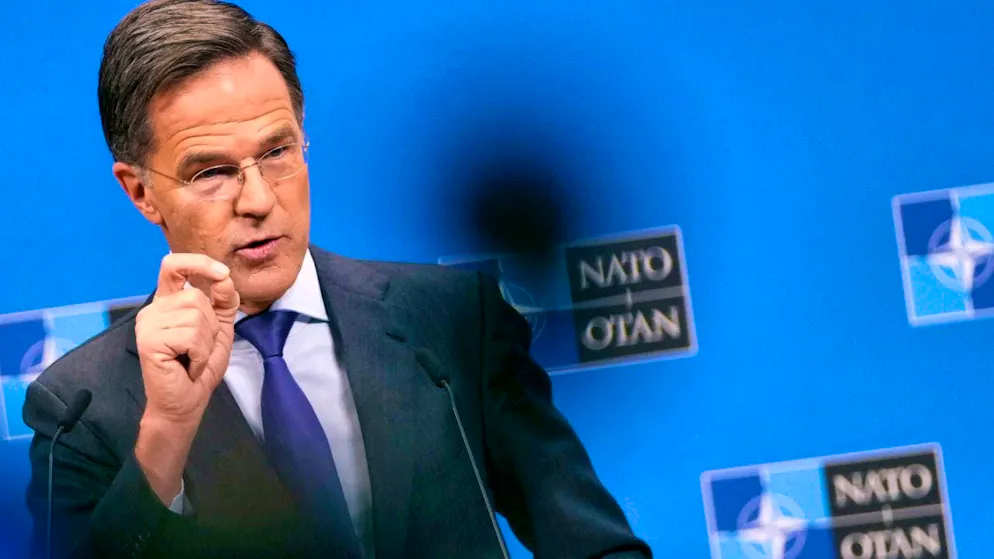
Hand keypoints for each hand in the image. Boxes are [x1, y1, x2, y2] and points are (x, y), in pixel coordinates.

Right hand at [135, 253, 239, 426]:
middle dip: (210, 327)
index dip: (199, 263)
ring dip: (205, 344)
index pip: (173, 266)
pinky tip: (187, 366)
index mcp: (168, 303)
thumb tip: (224, 277)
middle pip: (196, 297)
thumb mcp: (219, 328)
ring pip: (197, 316)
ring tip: (192, 359)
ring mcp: (148, 323)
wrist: (186, 402)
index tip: (222, 274)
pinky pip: (191, 336)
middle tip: (198, 350)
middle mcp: (154, 309)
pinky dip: (199, 354)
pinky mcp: (149, 340)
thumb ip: (223, 301)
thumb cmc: (199, 367)